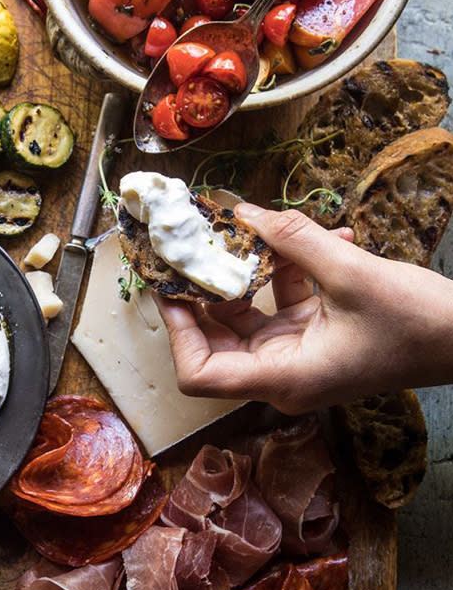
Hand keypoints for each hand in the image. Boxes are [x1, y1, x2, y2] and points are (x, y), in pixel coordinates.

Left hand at [157, 204, 452, 414]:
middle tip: (195, 243)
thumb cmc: (420, 324)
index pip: (200, 375)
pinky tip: (322, 237)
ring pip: (251, 312)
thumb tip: (240, 212)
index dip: (177, 332)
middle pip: (217, 337)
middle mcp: (284, 374)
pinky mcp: (319, 335)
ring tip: (259, 227)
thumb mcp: (352, 273)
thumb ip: (293, 240)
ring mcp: (301, 355)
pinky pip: (285, 300)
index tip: (169, 285)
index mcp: (284, 378)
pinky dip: (292, 268)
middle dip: (207, 288)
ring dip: (253, 268)